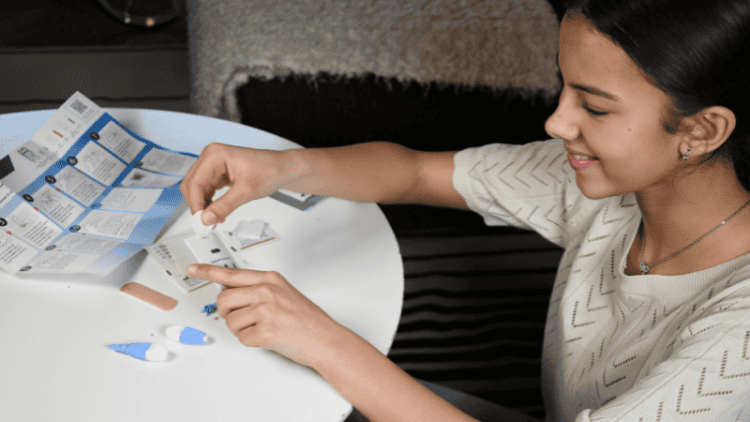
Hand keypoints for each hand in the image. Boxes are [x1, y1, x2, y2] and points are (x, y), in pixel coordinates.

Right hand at [179, 143, 300, 224]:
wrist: (283, 169)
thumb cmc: (270, 170)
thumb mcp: (246, 191)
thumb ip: (224, 206)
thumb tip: (206, 218)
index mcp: (215, 155)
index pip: (194, 183)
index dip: (195, 205)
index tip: (201, 221)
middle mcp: (211, 157)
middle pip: (191, 186)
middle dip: (198, 206)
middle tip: (206, 224)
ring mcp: (214, 164)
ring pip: (197, 189)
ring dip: (203, 206)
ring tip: (215, 219)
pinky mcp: (218, 172)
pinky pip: (206, 189)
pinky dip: (210, 203)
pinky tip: (217, 212)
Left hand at [187, 264, 343, 367]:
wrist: (325, 339)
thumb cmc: (307, 319)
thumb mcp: (284, 292)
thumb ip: (259, 289)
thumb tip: (233, 293)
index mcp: (270, 279)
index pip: (231, 273)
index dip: (208, 271)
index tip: (193, 269)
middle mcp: (266, 291)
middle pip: (223, 300)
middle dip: (227, 313)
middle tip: (242, 318)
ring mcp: (266, 310)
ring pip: (231, 321)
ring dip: (242, 329)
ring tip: (262, 328)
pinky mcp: (265, 330)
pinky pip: (242, 337)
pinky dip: (251, 341)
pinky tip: (267, 337)